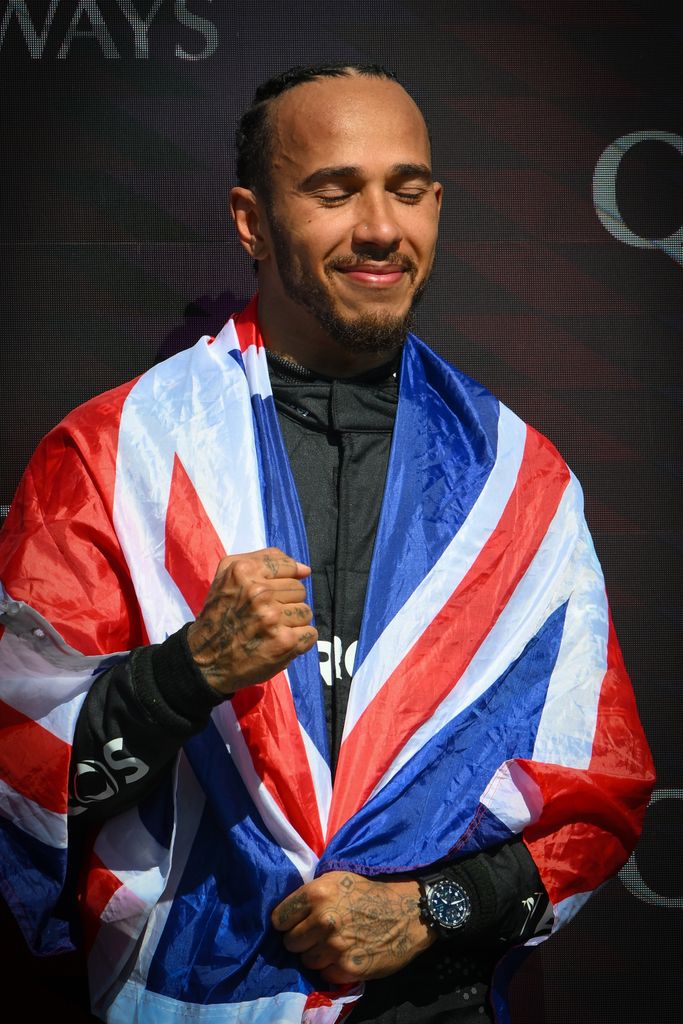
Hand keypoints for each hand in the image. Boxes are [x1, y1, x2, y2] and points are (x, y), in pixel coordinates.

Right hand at [186, 547, 316, 695]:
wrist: (204, 659)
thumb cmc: (219, 615)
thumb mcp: (228, 575)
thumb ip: (265, 561)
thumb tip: (305, 569)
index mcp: (243, 571)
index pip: (289, 567)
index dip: (283, 581)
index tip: (272, 594)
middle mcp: (258, 593)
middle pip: (298, 590)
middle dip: (286, 603)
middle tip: (265, 616)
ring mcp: (272, 618)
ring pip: (305, 612)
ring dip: (292, 623)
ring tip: (270, 630)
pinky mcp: (284, 641)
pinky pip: (310, 633)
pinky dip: (299, 641)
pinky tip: (278, 643)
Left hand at [271, 871, 435, 984]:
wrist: (407, 912)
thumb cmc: (369, 892)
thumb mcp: (337, 879)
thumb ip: (311, 894)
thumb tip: (286, 913)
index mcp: (317, 893)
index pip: (279, 918)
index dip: (287, 922)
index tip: (297, 922)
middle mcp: (323, 919)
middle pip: (290, 942)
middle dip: (301, 939)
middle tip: (317, 935)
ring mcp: (335, 946)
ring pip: (306, 960)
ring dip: (316, 955)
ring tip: (333, 945)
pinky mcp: (347, 968)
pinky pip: (324, 974)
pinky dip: (331, 968)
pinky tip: (344, 955)